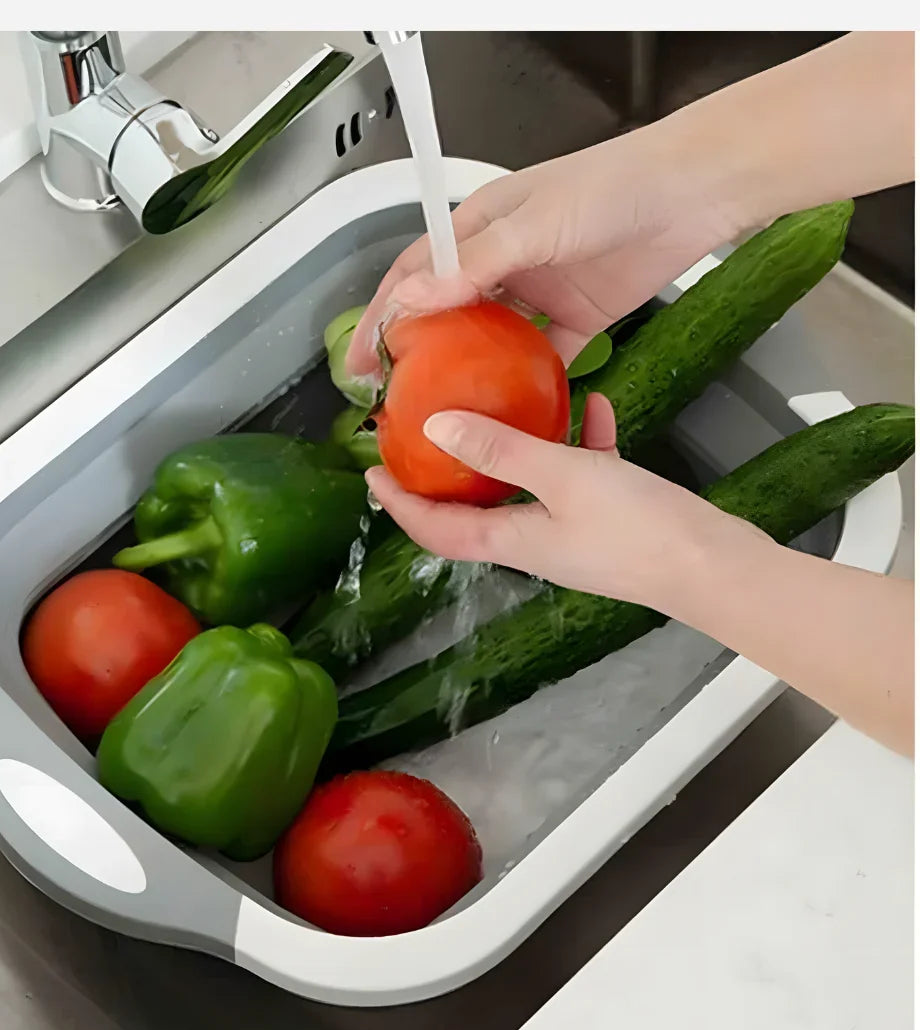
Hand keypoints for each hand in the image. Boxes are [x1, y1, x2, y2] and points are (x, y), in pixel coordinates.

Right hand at [346, 123, 743, 378]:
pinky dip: (527, 383)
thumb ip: (474, 264)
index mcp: (481, 227)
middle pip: (447, 312)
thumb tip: (412, 299)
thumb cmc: (612, 187)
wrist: (692, 193)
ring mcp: (539, 292)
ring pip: (491, 340)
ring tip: (441, 411)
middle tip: (394, 396)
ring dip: (467, 372)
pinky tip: (510, 412)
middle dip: (418, 351)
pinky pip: (543, 358)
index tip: (363, 358)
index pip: (417, 273)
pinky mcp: (577, 319)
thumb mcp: (534, 223)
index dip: (385, 313)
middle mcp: (504, 261)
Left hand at [364, 394, 766, 611]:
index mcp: (511, 539)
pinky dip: (578, 443)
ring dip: (514, 450)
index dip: (400, 505)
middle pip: (474, 507)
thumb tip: (436, 428)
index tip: (371, 474)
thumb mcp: (564, 477)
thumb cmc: (638, 528)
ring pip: (528, 485)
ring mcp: (572, 532)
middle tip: (427, 433)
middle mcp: (534, 541)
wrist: (715, 567)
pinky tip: (592, 405)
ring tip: (503, 407)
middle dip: (448, 473)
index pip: (436, 529)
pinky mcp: (609, 519)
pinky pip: (581, 475)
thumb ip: (501, 449)